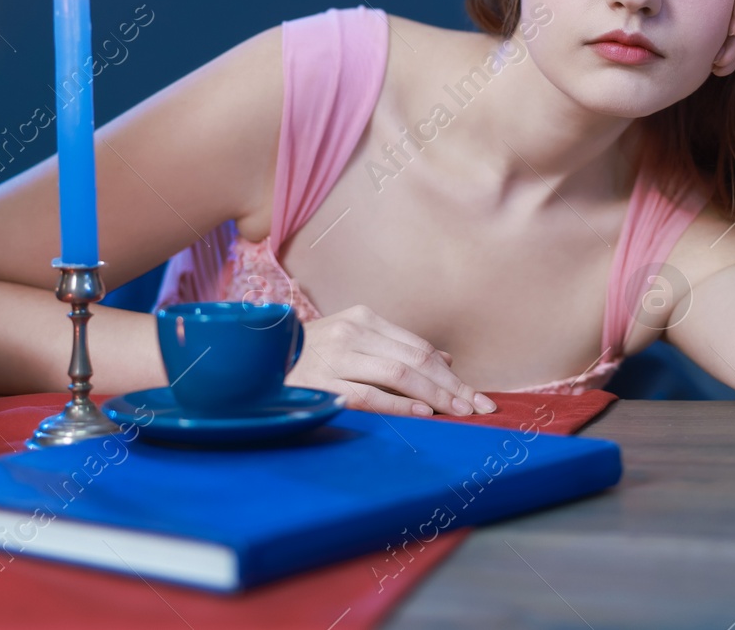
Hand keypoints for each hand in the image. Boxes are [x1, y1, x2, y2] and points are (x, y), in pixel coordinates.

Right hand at [286, 304, 496, 416]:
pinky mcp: (322, 383)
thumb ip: (397, 349)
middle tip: (479, 408)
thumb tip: (445, 361)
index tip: (475, 396)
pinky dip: (399, 405)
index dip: (451, 374)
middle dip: (452, 387)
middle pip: (416, 360)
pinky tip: (422, 413)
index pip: (418, 348)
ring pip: (399, 375)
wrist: (255, 363)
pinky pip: (368, 396)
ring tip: (459, 413)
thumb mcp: (354, 341)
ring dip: (435, 396)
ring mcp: (336, 358)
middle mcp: (352, 333)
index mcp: (362, 319)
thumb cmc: (309, 356)